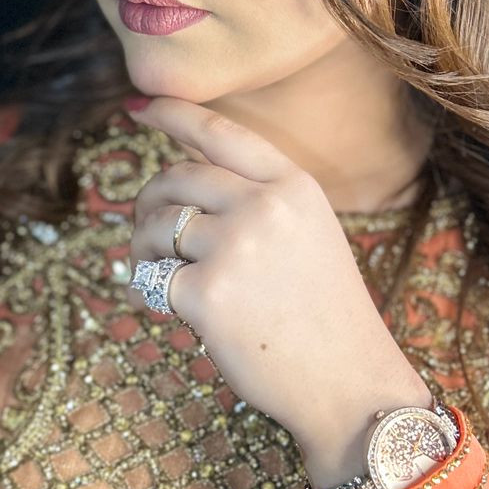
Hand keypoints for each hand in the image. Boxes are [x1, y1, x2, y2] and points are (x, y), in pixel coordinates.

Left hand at [126, 96, 416, 457]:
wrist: (349, 383)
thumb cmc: (324, 314)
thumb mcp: (308, 234)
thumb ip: (257, 197)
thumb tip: (182, 165)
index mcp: (293, 186)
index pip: (219, 133)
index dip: (172, 114)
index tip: (138, 105)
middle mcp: (265, 206)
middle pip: (175, 178)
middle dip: (149, 203)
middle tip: (148, 235)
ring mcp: (235, 248)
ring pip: (155, 226)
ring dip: (144, 249)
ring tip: (161, 275)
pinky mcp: (207, 294)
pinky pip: (150, 278)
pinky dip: (148, 293)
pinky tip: (165, 311)